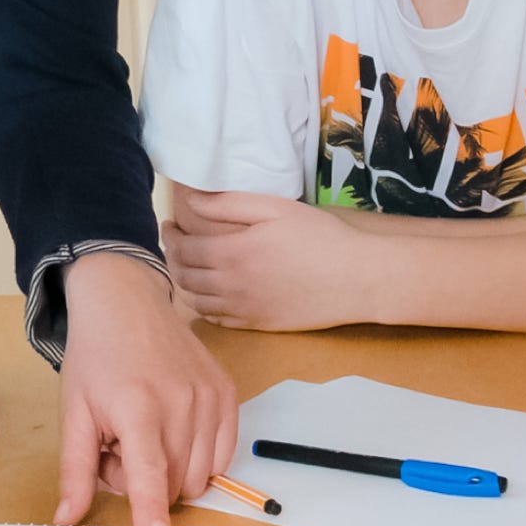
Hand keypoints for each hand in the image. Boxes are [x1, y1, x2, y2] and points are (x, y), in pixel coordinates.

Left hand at [53, 253, 237, 525]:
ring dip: (172, 471)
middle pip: (173, 481)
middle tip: (120, 447)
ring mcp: (209, 396)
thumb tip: (67, 519)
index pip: (148, 471)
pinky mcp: (227, 393)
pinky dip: (198, 458)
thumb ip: (75, 471)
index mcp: (136, 406)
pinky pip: (222, 454)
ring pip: (199, 474)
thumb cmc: (96, 357)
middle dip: (146, 483)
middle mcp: (180, 401)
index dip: (151, 511)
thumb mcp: (75, 413)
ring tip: (145, 434)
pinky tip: (172, 430)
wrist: (126, 302)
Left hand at [163, 190, 367, 330]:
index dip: (169, 235)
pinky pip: (217, 320)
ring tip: (189, 266)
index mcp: (231, 254)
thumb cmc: (319, 237)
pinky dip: (204, 306)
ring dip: (185, 283)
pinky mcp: (258, 325)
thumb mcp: (274, 208)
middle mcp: (230, 286)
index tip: (170, 224)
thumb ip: (229, 205)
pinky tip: (210, 293)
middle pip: (183, 276)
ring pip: (196, 301)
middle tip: (175, 244)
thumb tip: (190, 200)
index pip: (182, 248)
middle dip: (172, 258)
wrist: (356, 279)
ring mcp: (243, 310)